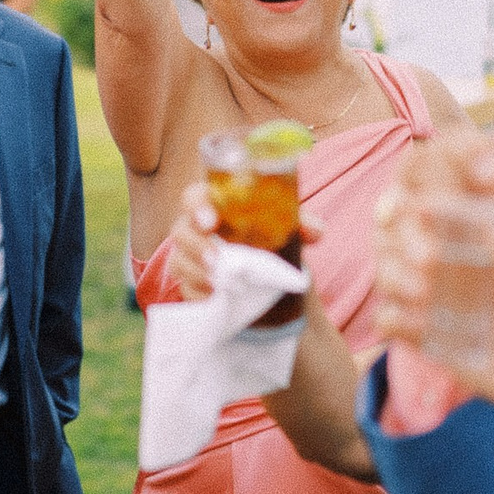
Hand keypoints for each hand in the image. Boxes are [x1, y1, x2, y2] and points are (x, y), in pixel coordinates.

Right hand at [165, 180, 321, 301]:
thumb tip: (315, 231)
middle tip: (215, 258)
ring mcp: (190, 259)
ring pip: (178, 261)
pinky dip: (198, 293)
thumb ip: (299, 224)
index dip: (196, 205)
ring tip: (218, 282)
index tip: (210, 219)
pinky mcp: (191, 284)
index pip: (194, 197)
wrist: (270, 281)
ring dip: (195, 271)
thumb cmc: (270, 242)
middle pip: (180, 230)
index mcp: (215, 208)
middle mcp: (197, 231)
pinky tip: (214, 297)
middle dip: (195, 244)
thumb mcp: (285, 230)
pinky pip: (185, 289)